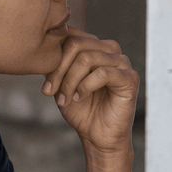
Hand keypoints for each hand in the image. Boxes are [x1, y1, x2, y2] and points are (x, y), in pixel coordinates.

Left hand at [42, 29, 138, 155]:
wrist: (98, 136)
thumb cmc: (81, 110)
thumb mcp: (61, 83)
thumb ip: (55, 63)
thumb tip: (41, 47)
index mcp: (94, 46)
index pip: (70, 35)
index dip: (53, 57)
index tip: (45, 84)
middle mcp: (110, 50)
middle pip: (77, 44)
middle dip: (59, 69)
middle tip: (50, 91)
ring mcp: (122, 62)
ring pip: (87, 58)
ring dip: (70, 80)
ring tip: (65, 98)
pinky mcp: (130, 78)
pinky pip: (102, 73)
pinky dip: (86, 86)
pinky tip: (80, 98)